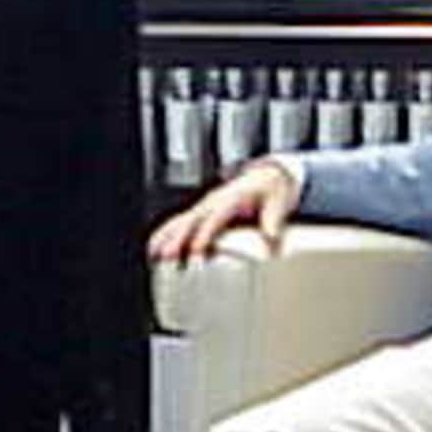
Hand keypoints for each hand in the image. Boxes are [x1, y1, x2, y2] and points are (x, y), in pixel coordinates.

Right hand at [148, 160, 300, 266]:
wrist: (270, 174)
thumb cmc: (273, 189)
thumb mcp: (278, 203)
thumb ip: (273, 221)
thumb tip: (272, 240)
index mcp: (232, 198)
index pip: (214, 219)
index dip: (204, 235)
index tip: (196, 252)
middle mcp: (215, 201)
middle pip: (191, 220)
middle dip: (178, 238)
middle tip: (167, 256)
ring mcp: (207, 205)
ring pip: (181, 220)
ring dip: (166, 236)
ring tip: (153, 253)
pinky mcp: (204, 211)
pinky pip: (181, 221)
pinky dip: (166, 232)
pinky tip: (156, 246)